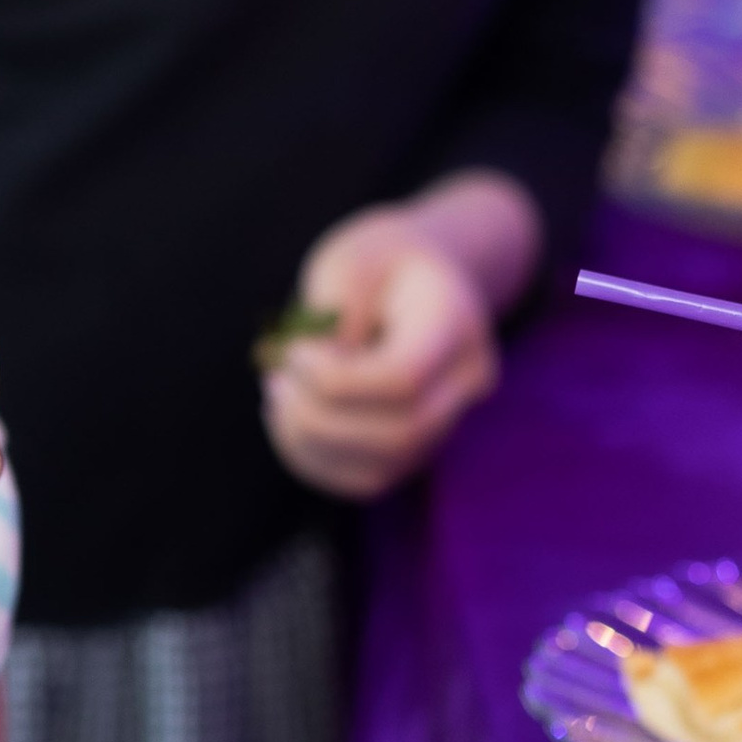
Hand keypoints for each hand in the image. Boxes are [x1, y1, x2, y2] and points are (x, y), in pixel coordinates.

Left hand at [261, 177, 536, 499]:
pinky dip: (315, 461)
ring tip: (275, 395)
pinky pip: (368, 480)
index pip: (404, 379)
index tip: (292, 352)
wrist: (416, 278)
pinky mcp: (417, 448)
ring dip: (310, 443)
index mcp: (456, 324)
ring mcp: (449, 422)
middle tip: (274, 378)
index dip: (336, 380)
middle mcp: (467, 382)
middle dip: (319, 417)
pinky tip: (286, 420)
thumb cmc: (377, 262)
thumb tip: (314, 379)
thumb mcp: (348, 261)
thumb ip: (333, 314)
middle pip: (400, 433)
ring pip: (383, 467)